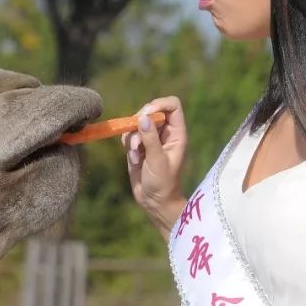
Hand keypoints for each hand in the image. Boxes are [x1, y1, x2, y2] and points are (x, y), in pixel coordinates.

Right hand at [123, 97, 187, 237]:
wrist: (154, 201)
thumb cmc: (163, 183)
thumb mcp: (157, 161)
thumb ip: (150, 139)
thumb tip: (143, 117)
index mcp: (177, 133)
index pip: (172, 106)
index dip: (159, 104)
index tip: (146, 114)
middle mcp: (165, 133)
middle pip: (151, 111)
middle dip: (139, 123)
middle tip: (137, 139)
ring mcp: (151, 139)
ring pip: (136, 123)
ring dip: (132, 137)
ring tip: (136, 155)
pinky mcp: (139, 146)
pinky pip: (129, 135)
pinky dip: (128, 145)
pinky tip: (134, 160)